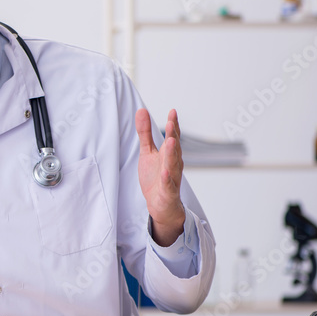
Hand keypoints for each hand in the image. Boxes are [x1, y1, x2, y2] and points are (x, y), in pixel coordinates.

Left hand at [135, 108, 185, 246]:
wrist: (161, 204)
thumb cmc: (156, 176)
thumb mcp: (147, 152)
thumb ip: (145, 133)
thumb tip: (142, 110)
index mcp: (168, 154)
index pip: (172, 137)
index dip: (173, 125)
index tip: (172, 111)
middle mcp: (173, 164)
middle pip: (174, 148)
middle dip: (173, 135)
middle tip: (172, 122)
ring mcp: (172, 178)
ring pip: (173, 165)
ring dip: (173, 153)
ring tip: (171, 141)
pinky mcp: (168, 192)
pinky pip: (168, 185)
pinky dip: (167, 179)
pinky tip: (165, 172)